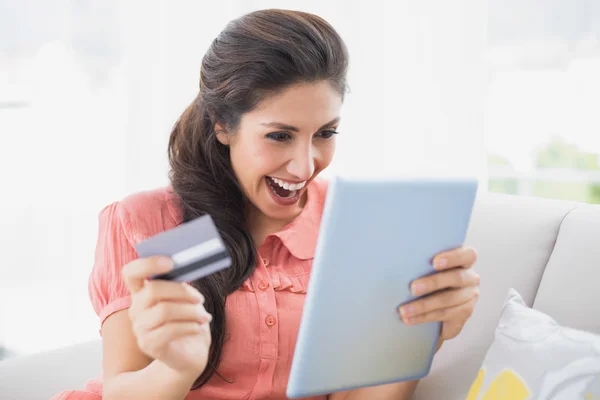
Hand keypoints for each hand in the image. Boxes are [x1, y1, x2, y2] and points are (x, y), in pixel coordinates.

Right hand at [123, 256, 211, 377]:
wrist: (188, 354)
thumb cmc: (187, 320)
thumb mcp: (185, 299)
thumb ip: (181, 283)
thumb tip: (189, 266)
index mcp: (141, 292)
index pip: (131, 272)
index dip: (147, 263)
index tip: (171, 261)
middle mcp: (135, 309)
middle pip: (152, 290)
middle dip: (181, 291)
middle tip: (200, 298)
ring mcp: (139, 328)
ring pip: (164, 311)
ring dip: (190, 311)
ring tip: (205, 316)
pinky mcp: (148, 345)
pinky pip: (170, 330)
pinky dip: (190, 326)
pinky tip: (200, 327)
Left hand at [398, 246, 479, 345]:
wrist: (429, 305)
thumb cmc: (424, 276)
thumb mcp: (425, 267)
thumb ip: (421, 263)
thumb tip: (399, 262)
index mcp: (464, 260)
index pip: (468, 255)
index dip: (453, 257)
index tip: (434, 262)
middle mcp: (471, 278)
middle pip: (456, 278)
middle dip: (433, 283)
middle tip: (412, 288)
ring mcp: (469, 297)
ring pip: (447, 300)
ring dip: (423, 305)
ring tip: (404, 310)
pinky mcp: (463, 314)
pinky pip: (443, 315)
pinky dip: (423, 317)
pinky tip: (408, 319)